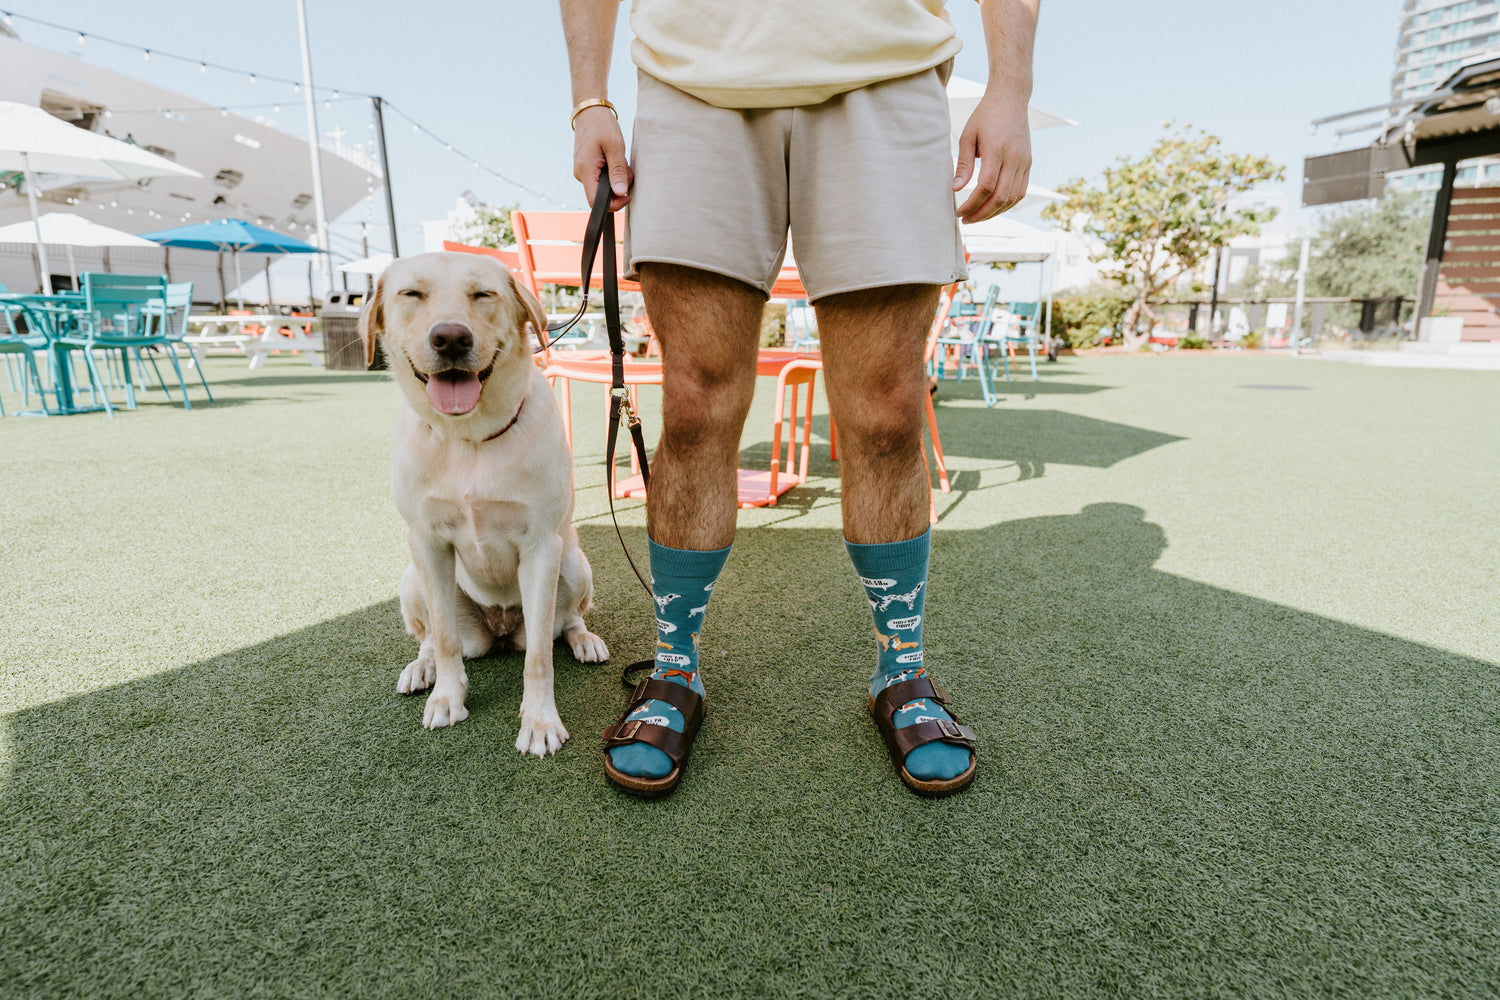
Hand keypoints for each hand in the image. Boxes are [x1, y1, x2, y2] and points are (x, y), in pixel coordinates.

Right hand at [572, 106, 631, 210]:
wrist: (590, 111)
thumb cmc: (602, 126)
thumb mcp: (615, 147)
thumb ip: (618, 171)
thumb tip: (620, 192)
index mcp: (585, 170)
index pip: (595, 201)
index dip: (612, 205)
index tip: (627, 196)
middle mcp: (580, 174)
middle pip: (601, 195)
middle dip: (618, 187)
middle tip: (626, 169)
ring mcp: (582, 171)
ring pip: (602, 186)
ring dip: (616, 178)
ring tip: (620, 159)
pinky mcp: (586, 167)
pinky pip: (600, 178)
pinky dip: (611, 172)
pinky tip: (614, 158)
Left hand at [953, 90, 1031, 223]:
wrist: (1011, 99)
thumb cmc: (985, 116)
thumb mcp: (968, 136)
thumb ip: (963, 165)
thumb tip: (956, 189)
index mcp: (996, 151)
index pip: (985, 188)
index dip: (971, 204)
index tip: (958, 212)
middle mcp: (1014, 159)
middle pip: (1000, 198)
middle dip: (981, 214)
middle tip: (966, 219)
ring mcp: (1024, 162)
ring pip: (1012, 199)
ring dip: (994, 212)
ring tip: (977, 216)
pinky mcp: (1028, 164)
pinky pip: (1020, 192)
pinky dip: (1007, 204)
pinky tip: (993, 207)